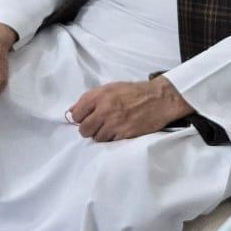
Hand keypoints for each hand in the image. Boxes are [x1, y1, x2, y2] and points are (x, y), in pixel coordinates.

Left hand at [68, 76, 191, 141]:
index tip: (86, 118)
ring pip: (96, 138)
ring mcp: (114, 123)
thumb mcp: (111, 88)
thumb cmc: (134, 92)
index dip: (80, 117)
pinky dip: (112, 138)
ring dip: (101, 134)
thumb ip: (90, 98)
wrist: (159, 99)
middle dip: (88, 129)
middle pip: (83, 129)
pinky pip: (109, 142)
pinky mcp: (124, 134)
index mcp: (100, 96)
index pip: (77, 114)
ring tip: (111, 127)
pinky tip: (119, 130)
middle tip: (98, 125)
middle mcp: (105, 109)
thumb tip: (71, 111)